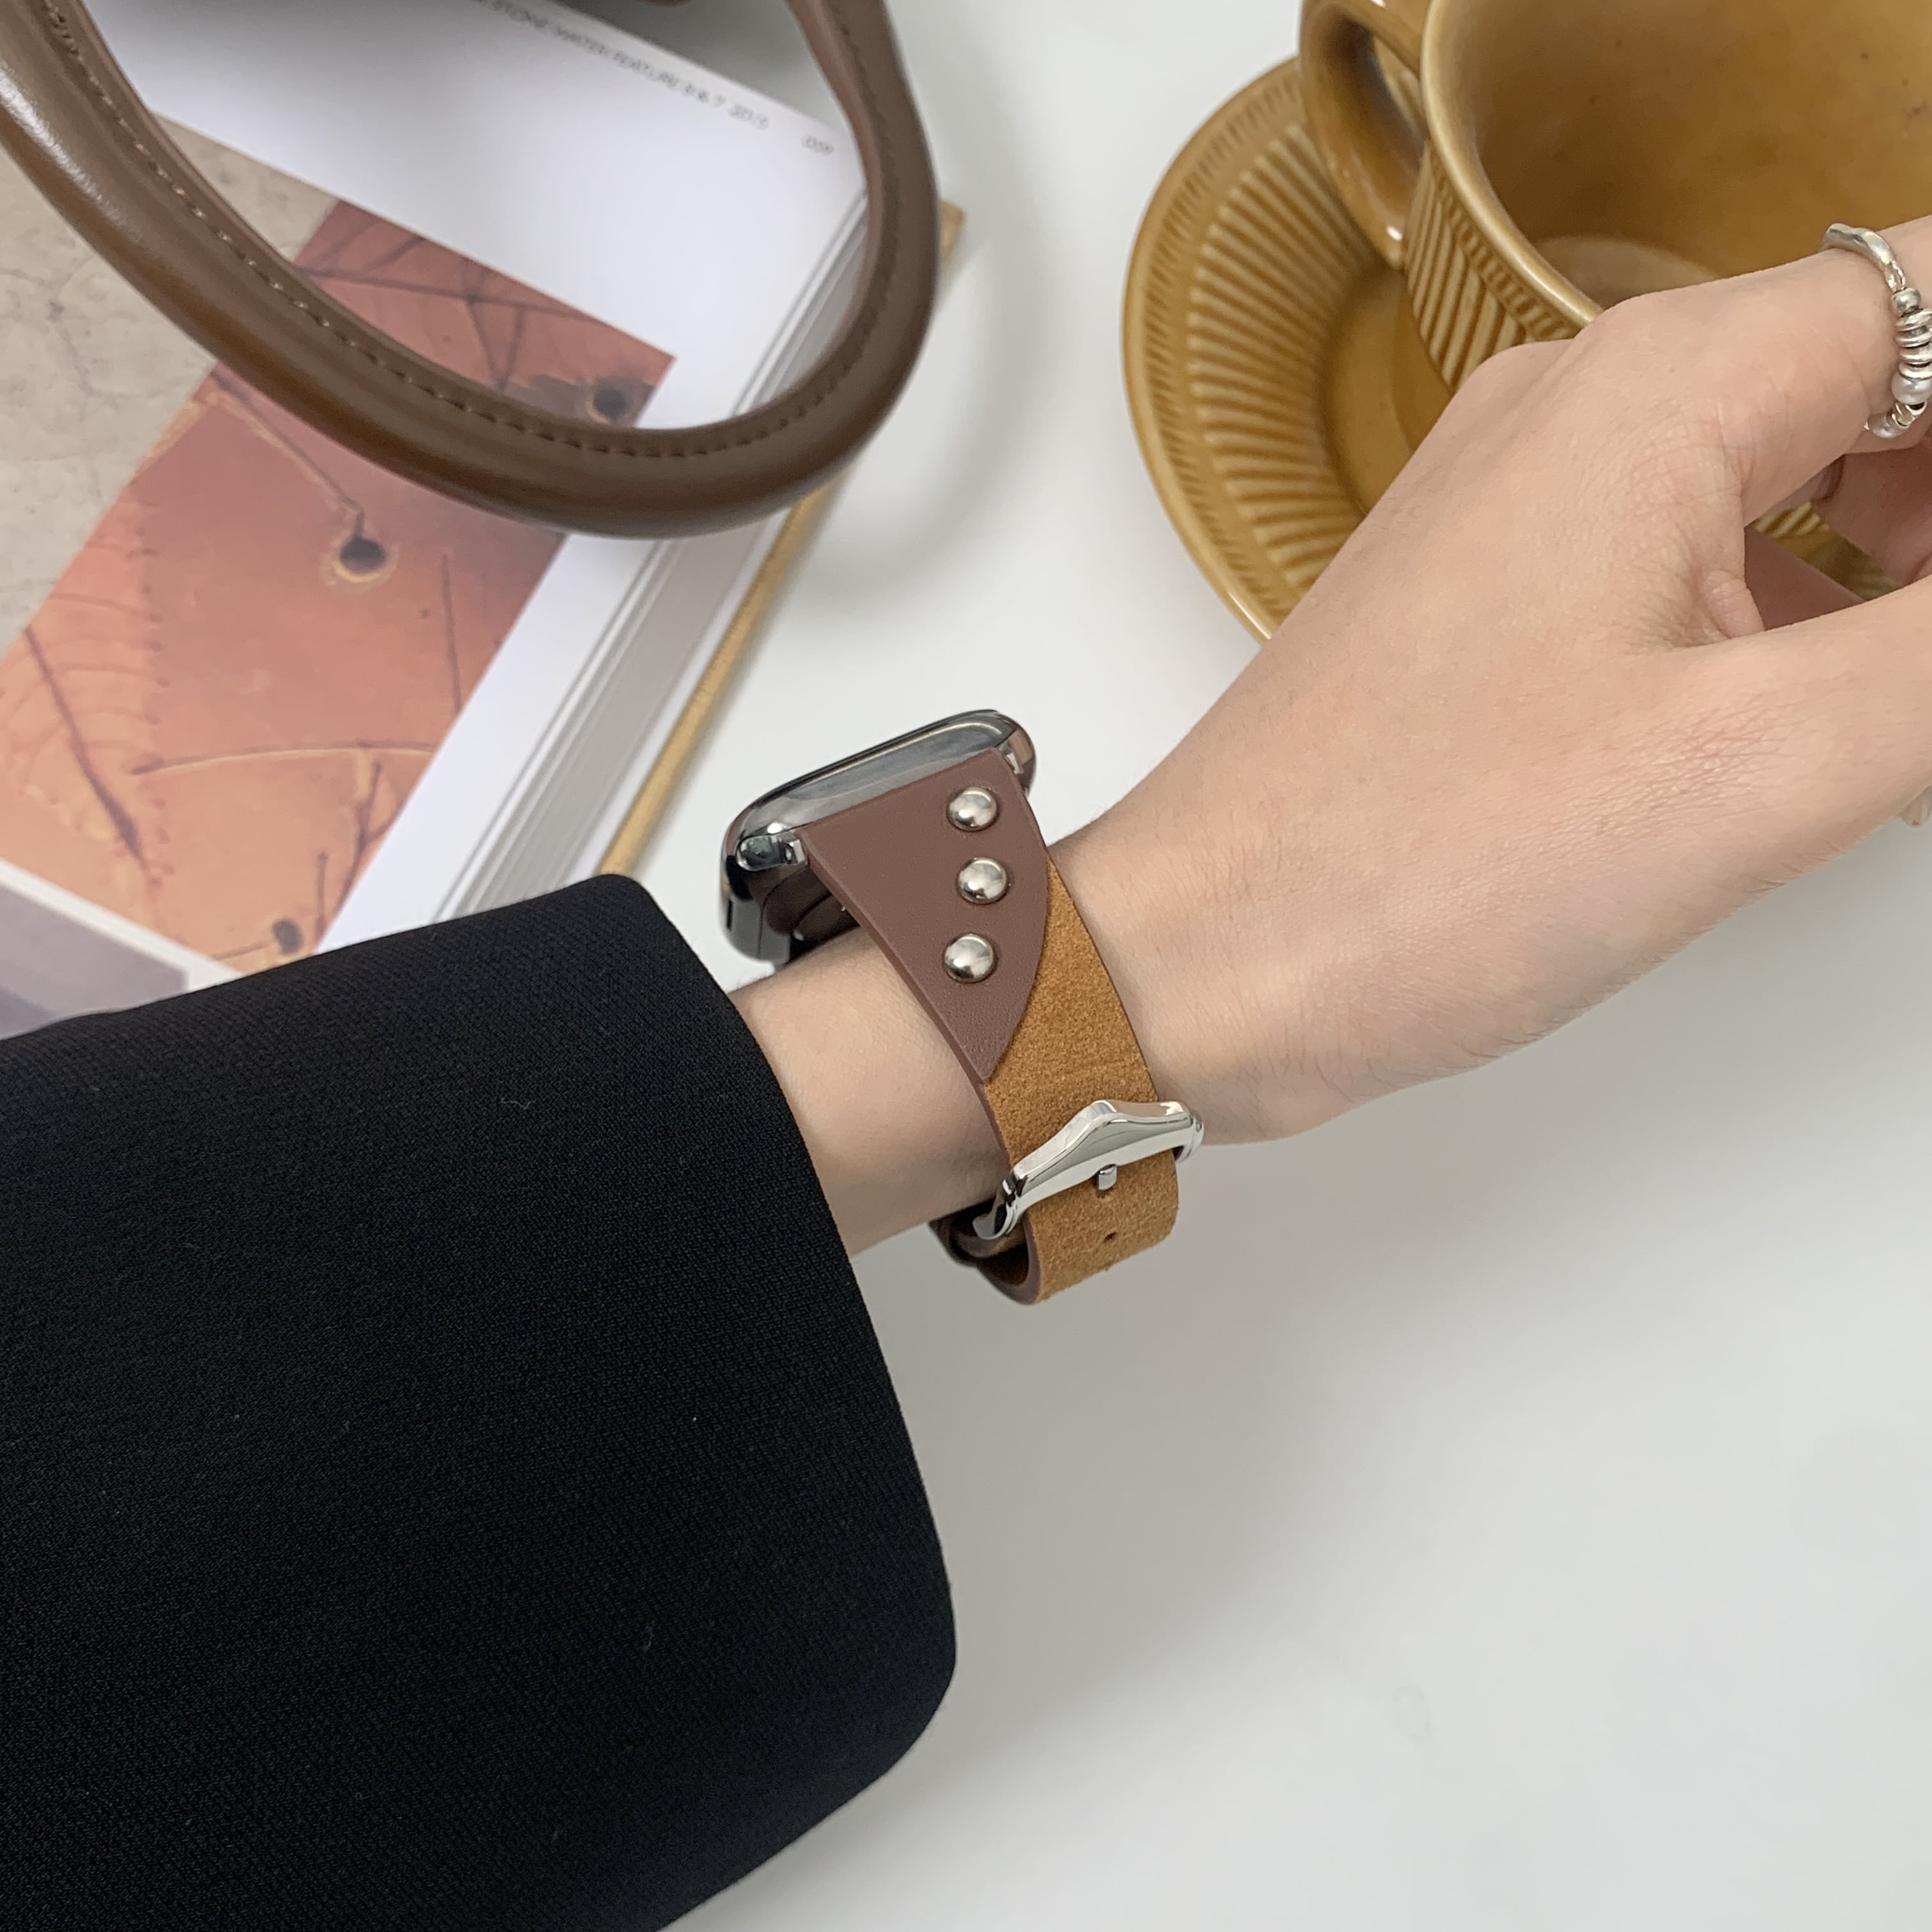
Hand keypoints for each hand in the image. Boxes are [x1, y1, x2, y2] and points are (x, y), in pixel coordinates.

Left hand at [1061, 217, 1931, 1142]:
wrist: (1202, 961)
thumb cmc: (1406, 867)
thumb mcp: (1753, 765)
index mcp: (1658, 392)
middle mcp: (1582, 416)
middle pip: (1874, 383)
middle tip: (1925, 683)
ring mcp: (1527, 510)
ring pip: (1786, 478)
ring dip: (1887, 570)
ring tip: (1896, 717)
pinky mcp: (1498, 607)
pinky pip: (1693, 564)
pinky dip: (1787, 622)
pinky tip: (1818, 733)